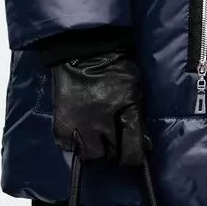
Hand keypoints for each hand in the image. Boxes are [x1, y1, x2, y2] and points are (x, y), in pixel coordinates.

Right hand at [51, 51, 148, 165]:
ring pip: (87, 154)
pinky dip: (72, 142)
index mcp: (124, 116)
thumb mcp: (135, 91)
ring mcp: (79, 124)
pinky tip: (78, 133)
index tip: (133, 153)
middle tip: (112, 140)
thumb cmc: (117, 66)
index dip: (134, 157)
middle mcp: (101, 125)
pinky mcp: (61, 120)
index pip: (131, 154)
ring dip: (92, 149)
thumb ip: (138, 120)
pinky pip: (65, 144)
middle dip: (112, 151)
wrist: (86, 48)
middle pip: (107, 156)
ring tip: (94, 137)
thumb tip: (145, 145)